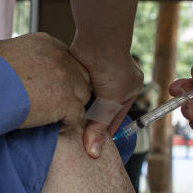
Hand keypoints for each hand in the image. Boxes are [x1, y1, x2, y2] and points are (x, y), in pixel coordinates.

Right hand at [0, 33, 90, 129]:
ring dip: (70, 108)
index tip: (50, 89)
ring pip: (82, 96)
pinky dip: (66, 124)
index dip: (61, 77)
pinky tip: (53, 126)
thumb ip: (20, 55)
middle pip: (80, 77)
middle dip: (71, 91)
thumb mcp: (4, 51)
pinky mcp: (67, 101)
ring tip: (54, 117)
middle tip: (56, 105)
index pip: (67, 60)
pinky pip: (76, 116)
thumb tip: (14, 62)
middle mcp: (60, 58)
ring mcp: (66, 79)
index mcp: (46, 44)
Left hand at [69, 38, 142, 157]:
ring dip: (79, 105)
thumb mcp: (109, 102)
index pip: (115, 117)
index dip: (104, 130)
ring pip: (87, 96)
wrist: (98, 40)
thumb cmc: (112, 67)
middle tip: (77, 135)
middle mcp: (115, 81)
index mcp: (129, 89)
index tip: (94, 145)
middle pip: (100, 107)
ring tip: (68, 121)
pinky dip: (71, 92)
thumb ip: (99, 126)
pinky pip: (77, 85)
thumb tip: (94, 153)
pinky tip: (62, 103)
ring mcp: (98, 73)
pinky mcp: (83, 67)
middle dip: (90, 118)